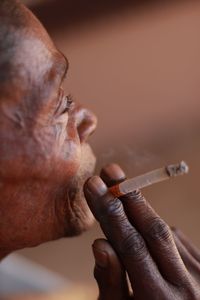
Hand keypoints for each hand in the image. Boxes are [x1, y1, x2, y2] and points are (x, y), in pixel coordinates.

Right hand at [84, 164, 199, 298]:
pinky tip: (143, 236)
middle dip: (128, 198)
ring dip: (139, 212)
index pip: (132, 247)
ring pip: (165, 231)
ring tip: (119, 197)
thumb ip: (110, 281)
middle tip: (109, 172)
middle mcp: (186, 286)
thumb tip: (100, 242)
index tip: (95, 186)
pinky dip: (154, 231)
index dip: (111, 214)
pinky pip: (176, 238)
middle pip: (155, 231)